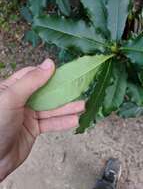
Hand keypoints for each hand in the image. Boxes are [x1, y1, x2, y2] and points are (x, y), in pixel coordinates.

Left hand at [0, 59, 84, 180]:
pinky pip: (50, 123)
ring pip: (51, 109)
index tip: (64, 73)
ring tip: (82, 106)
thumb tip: (49, 63)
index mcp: (12, 89)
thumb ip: (31, 81)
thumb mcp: (11, 98)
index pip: (33, 76)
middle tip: (78, 90)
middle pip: (46, 93)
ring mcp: (28, 115)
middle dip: (62, 93)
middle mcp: (21, 100)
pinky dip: (62, 122)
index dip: (49, 74)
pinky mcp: (34, 129)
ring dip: (67, 108)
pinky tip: (74, 120)